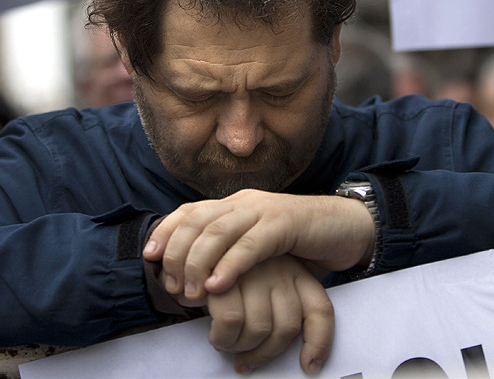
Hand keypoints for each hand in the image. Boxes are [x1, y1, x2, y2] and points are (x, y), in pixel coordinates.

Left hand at [144, 188, 373, 300]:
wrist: (344, 227)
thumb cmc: (297, 243)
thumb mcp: (255, 245)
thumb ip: (228, 250)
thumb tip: (193, 275)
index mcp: (233, 205)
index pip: (189, 212)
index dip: (165, 232)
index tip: (149, 257)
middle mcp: (243, 202)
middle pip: (197, 222)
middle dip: (177, 253)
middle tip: (171, 285)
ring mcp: (263, 210)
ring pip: (218, 232)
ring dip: (198, 263)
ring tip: (191, 292)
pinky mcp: (285, 224)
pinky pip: (251, 245)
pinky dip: (230, 266)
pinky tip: (218, 286)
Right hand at [204, 255, 333, 375]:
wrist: (190, 244)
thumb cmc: (227, 272)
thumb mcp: (260, 285)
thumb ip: (273, 307)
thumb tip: (297, 354)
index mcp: (296, 271)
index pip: (319, 311)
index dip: (319, 343)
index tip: (310, 365)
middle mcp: (280, 268)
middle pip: (286, 328)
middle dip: (263, 354)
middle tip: (245, 358)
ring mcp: (254, 270)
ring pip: (260, 328)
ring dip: (240, 347)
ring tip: (226, 344)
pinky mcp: (226, 275)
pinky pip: (233, 322)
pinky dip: (223, 338)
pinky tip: (216, 336)